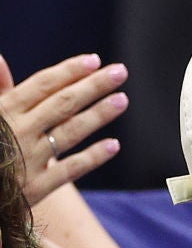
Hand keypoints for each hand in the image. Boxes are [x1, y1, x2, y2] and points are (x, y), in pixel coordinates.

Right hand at [0, 53, 127, 204]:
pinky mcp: (35, 188)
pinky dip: (92, 157)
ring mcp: (27, 160)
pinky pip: (69, 170)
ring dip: (98, 115)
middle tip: (121, 72)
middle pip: (62, 104)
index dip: (69, 71)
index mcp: (3, 111)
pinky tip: (114, 145)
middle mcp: (17, 132)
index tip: (95, 60)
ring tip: (122, 100)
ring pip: (69, 133)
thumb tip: (0, 59)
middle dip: (93, 86)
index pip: (42, 85)